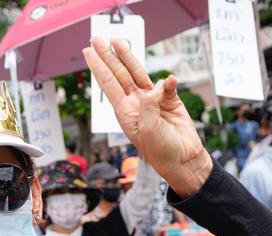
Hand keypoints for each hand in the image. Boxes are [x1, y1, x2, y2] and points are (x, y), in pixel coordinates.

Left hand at [83, 37, 211, 197]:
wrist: (183, 159)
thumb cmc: (162, 150)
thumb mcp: (149, 129)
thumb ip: (148, 106)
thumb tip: (155, 87)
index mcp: (125, 111)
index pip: (108, 83)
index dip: (98, 66)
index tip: (88, 51)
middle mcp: (135, 103)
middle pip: (119, 74)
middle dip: (107, 56)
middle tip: (96, 38)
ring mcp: (152, 101)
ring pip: (138, 73)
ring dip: (127, 57)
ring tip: (117, 41)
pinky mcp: (169, 101)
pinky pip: (167, 86)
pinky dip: (168, 83)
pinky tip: (169, 80)